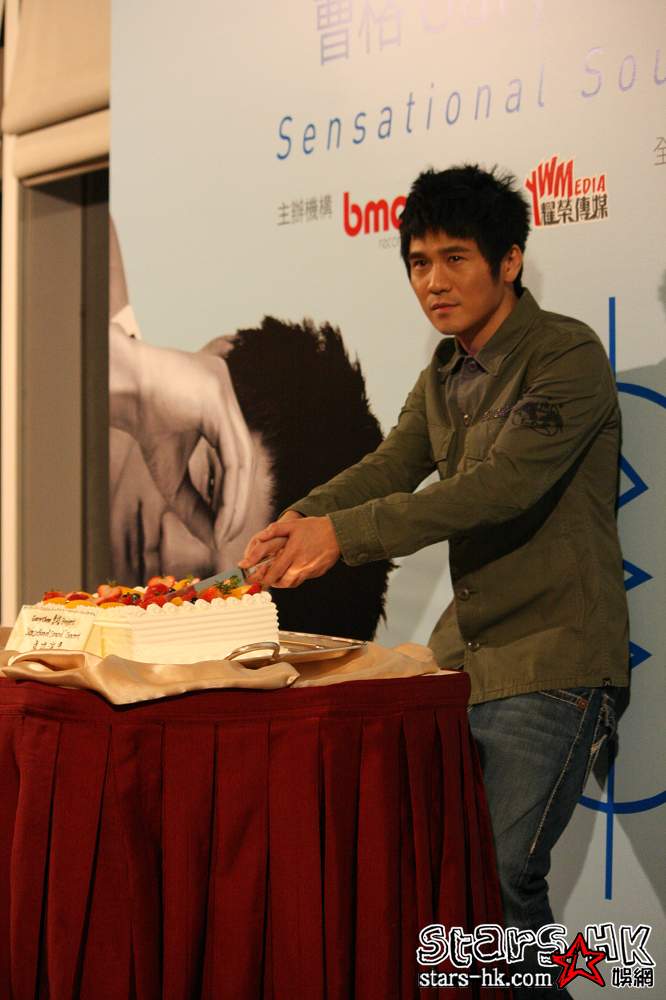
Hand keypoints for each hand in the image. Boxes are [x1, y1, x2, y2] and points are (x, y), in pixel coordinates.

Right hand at [110, 328, 252, 550]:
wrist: (119, 391)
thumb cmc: (141, 426)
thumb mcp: (171, 476)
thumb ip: (194, 505)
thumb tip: (214, 539)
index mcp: (218, 407)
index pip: (234, 458)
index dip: (232, 496)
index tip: (225, 529)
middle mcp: (228, 398)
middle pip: (243, 460)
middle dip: (237, 501)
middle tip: (229, 535)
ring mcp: (227, 395)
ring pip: (243, 459)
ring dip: (236, 500)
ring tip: (226, 530)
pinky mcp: (220, 401)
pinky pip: (234, 453)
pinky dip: (232, 488)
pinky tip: (225, 514)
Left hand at [239, 515, 339, 587]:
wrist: (337, 533)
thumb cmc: (315, 527)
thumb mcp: (293, 525)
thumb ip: (275, 530)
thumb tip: (260, 536)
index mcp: (292, 552)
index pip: (273, 571)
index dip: (262, 577)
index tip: (254, 579)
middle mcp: (301, 564)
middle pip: (281, 582)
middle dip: (270, 583)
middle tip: (263, 580)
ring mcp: (309, 570)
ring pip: (291, 583)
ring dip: (281, 583)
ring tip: (275, 578)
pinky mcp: (316, 572)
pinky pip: (302, 579)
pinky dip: (293, 579)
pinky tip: (291, 572)